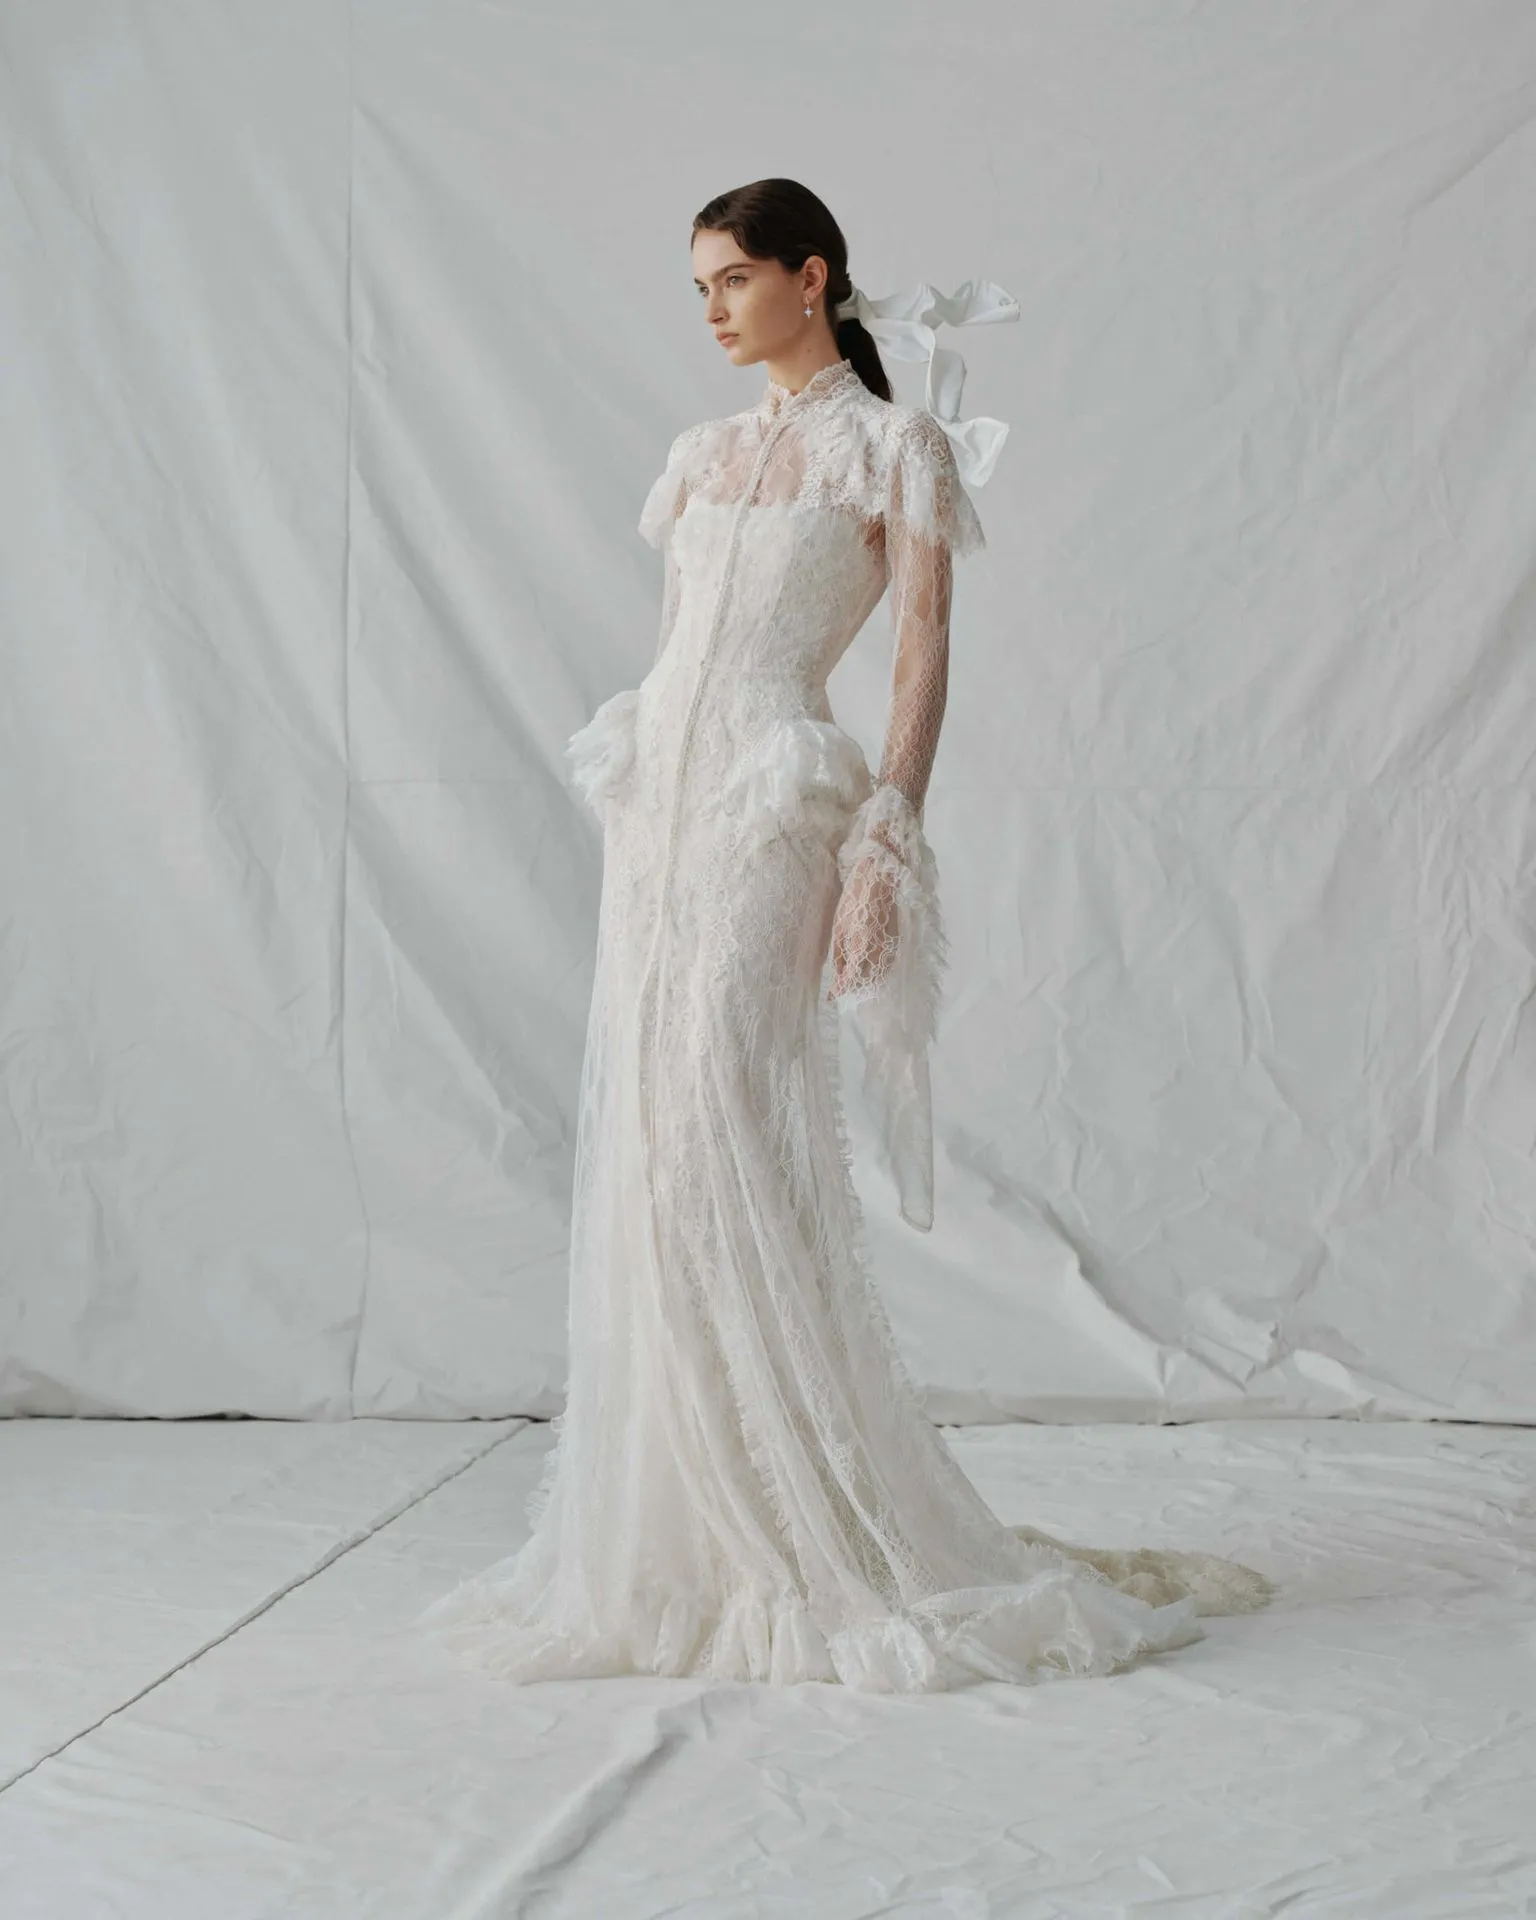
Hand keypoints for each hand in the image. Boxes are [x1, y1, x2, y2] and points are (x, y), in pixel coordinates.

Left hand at [828, 855, 898, 1000]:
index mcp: (861, 945)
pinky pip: (887, 964)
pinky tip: (868, 971)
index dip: (841, 989)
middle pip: (866, 980)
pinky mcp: (896, 942)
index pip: (851, 978)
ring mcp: (890, 946)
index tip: (832, 996)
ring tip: (852, 984)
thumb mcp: (840, 928)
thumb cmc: (853, 901)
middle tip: (840, 991)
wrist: (878, 880)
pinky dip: (877, 971)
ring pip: (878, 975)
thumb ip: (838, 955)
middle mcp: (878, 950)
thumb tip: (836, 976)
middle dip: (852, 988)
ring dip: (865, 981)